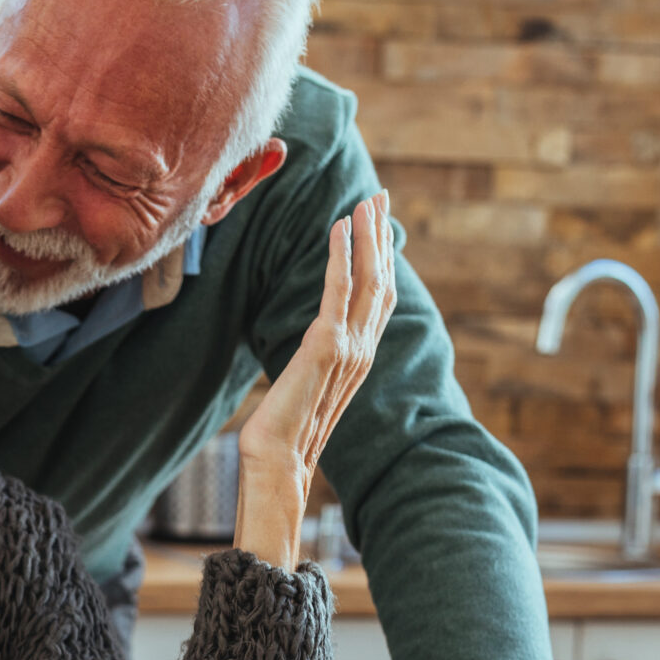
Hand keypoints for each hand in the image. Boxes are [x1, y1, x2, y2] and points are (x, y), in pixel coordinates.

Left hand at [234, 191, 395, 568]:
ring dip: (368, 237)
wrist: (276, 462)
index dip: (382, 257)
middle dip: (381, 236)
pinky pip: (339, 292)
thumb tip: (315, 343)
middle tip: (380, 196)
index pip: (380, 296)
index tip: (376, 222)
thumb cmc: (283, 430)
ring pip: (370, 280)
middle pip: (383, 281)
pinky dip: (342, 256)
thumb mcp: (304, 385)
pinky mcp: (327, 348)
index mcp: (360, 358)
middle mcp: (363, 351)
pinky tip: (338, 228)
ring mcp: (350, 350)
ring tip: (366, 202)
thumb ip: (318, 360)